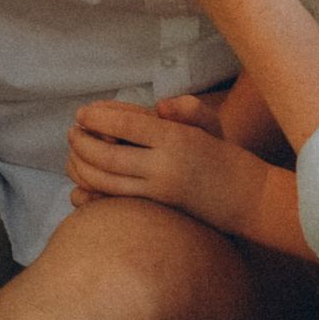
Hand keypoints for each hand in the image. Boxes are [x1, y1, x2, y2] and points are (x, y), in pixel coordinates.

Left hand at [67, 98, 266, 233]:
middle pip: (108, 156)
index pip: (127, 125)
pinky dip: (91, 193)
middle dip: (83, 143)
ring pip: (106, 182)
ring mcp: (157, 193)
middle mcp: (163, 168)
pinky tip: (81, 182)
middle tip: (72, 133)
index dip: (98, 117)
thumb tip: (159, 106)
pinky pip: (113, 202)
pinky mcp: (154, 212)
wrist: (246, 199)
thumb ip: (187, 109)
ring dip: (82, 167)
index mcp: (175, 140)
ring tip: (73, 153)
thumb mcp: (212, 125)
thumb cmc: (224, 156)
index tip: (82, 113)